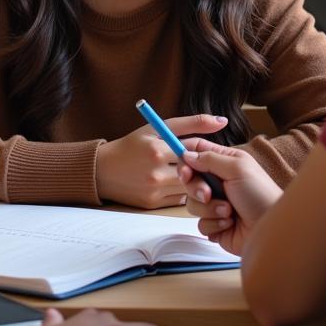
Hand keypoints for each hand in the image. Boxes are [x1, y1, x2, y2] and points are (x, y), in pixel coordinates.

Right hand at [96, 114, 227, 208]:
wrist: (103, 171)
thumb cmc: (132, 145)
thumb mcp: (157, 128)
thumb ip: (191, 123)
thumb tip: (222, 121)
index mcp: (158, 149)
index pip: (195, 151)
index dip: (206, 151)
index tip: (211, 151)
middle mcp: (156, 172)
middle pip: (195, 174)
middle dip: (206, 172)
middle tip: (212, 169)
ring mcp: (154, 190)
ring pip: (190, 189)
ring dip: (199, 184)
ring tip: (200, 177)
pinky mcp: (153, 204)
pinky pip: (180, 200)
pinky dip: (185, 194)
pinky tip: (182, 186)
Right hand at [178, 138, 281, 256]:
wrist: (272, 230)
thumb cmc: (260, 195)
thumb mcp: (237, 168)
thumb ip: (209, 158)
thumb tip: (185, 154)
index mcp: (224, 162)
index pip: (197, 151)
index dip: (185, 157)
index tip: (184, 168)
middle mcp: (218, 181)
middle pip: (189, 179)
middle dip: (196, 188)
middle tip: (208, 194)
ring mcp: (215, 203)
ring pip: (192, 203)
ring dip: (209, 208)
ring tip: (228, 211)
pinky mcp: (215, 224)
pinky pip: (200, 223)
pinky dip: (214, 223)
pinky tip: (229, 223)